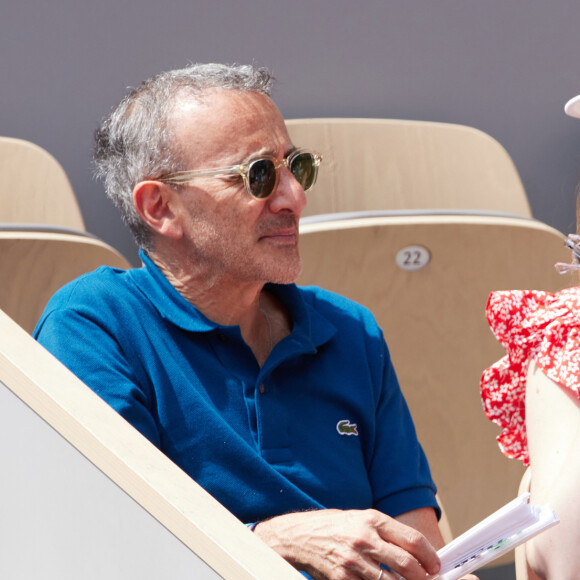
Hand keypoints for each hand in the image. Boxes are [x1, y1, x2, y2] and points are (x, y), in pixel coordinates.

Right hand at [253, 508, 440, 579]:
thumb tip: (416, 552)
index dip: (430, 557)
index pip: (413, 540)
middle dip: (423, 578)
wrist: (300, 535)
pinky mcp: (343, 579)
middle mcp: (364, 539)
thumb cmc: (334, 526)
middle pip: (408, 565)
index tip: (436, 566)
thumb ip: (386, 533)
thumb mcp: (361, 519)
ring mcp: (354, 561)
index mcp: (372, 519)